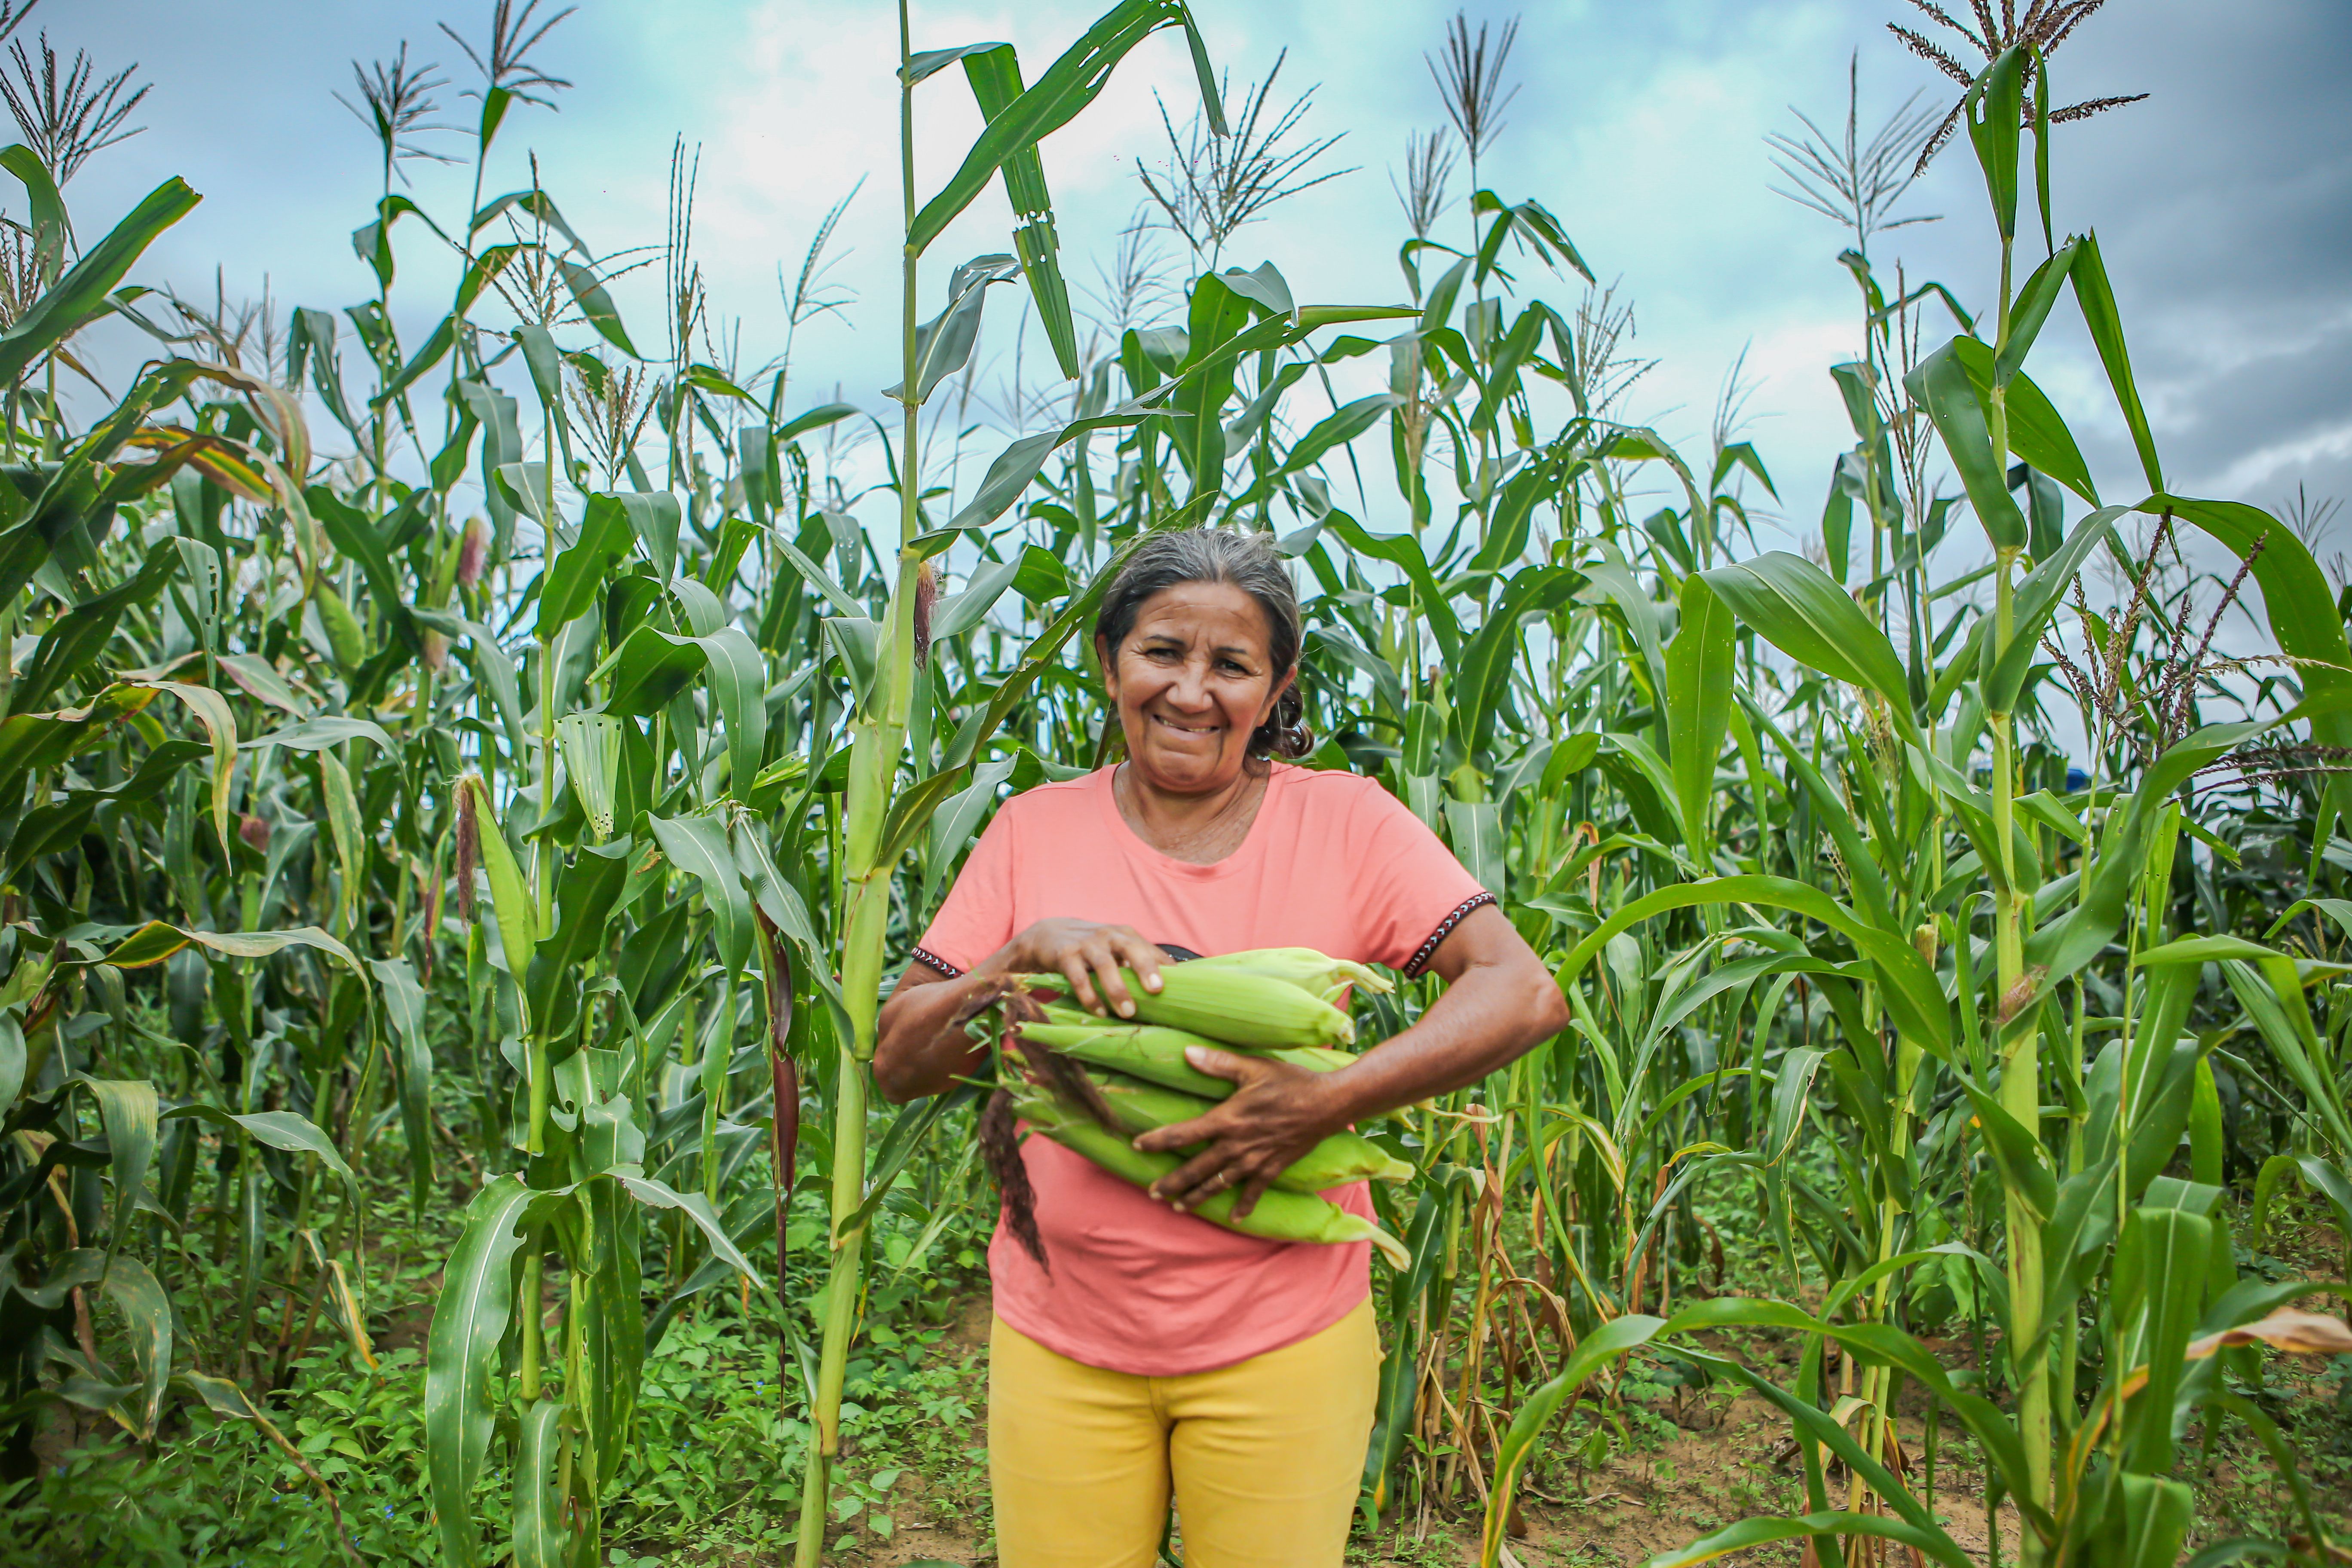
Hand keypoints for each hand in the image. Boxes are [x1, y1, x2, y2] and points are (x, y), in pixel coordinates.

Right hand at [983, 918, 1164, 1019]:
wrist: (1048, 935)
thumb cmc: (1092, 949)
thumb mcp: (1116, 951)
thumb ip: (1138, 964)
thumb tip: (1172, 990)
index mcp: (1126, 936)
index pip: (1151, 950)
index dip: (1166, 967)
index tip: (1183, 986)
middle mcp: (1109, 936)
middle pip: (1131, 949)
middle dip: (1145, 968)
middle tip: (1157, 990)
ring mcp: (1087, 944)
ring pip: (1105, 965)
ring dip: (1116, 989)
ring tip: (1128, 1012)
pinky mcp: (1065, 955)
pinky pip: (1079, 977)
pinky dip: (1089, 995)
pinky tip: (1098, 1011)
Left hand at [1133, 1047, 1349, 1218]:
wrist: (1328, 1103)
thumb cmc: (1289, 1081)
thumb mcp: (1253, 1067)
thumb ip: (1218, 1063)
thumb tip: (1187, 1052)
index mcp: (1227, 1119)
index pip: (1183, 1134)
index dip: (1158, 1141)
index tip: (1138, 1146)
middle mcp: (1236, 1144)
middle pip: (1196, 1168)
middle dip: (1172, 1183)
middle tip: (1152, 1193)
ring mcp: (1255, 1160)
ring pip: (1219, 1184)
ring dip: (1197, 1197)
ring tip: (1179, 1207)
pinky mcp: (1273, 1168)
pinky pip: (1254, 1192)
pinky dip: (1244, 1206)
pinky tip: (1234, 1218)